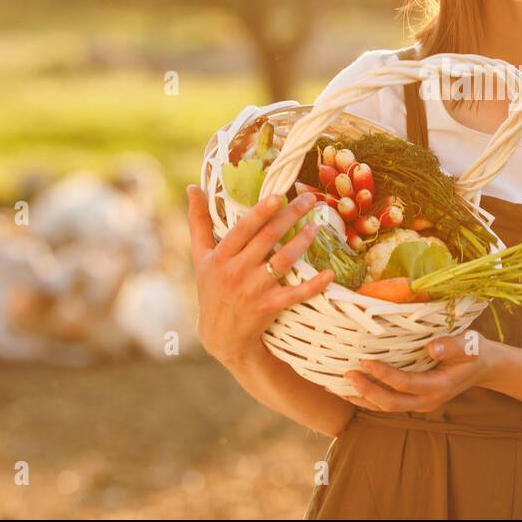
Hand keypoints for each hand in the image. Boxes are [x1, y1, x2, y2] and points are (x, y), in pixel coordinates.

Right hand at [185, 185, 334, 367]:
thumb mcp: (200, 256)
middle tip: (309, 199)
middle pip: (268, 238)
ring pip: (283, 261)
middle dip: (291, 215)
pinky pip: (296, 294)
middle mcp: (236, 271)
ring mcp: (254, 290)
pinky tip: (329, 273)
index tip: (279, 195)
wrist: (220, 335)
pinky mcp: (270, 307)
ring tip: (317, 225)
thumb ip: (199, 222)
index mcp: (220, 256)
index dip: (262, 212)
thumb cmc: (211, 288)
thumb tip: (192, 187)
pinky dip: (314, 285)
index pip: (243, 229)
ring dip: (303, 241)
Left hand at [343, 330, 503, 412]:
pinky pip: (386, 403)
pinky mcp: (413, 400)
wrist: (482, 366)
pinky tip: (350, 389)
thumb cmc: (474, 350)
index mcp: (438, 387)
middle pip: (390, 404)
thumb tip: (432, 348)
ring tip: (337, 386)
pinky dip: (367, 397)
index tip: (364, 361)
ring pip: (385, 408)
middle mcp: (427, 400)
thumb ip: (451, 346)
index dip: (383, 374)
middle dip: (366, 390)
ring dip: (361, 398)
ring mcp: (419, 403)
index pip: (404, 383)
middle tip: (347, 374)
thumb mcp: (469, 344)